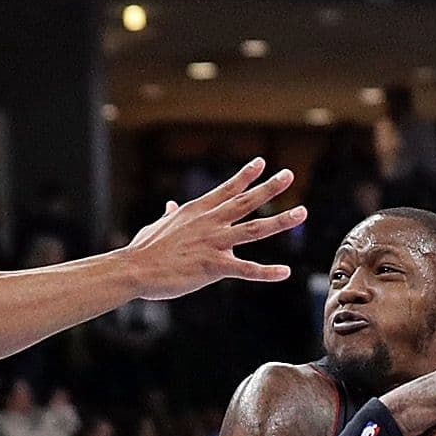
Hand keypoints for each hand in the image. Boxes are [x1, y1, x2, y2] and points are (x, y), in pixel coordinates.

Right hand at [121, 159, 305, 297]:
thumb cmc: (143, 251)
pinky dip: (266, 272)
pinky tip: (284, 272)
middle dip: (269, 188)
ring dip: (280, 221)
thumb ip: (169, 216)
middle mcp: (209, 222)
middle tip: (289, 175)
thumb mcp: (157, 227)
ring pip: (254, 230)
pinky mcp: (213, 266)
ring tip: (302, 213)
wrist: (134, 269)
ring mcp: (213, 242)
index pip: (226, 189)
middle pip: (246, 201)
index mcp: (196, 211)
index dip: (245, 176)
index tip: (261, 163)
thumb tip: (169, 206)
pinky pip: (246, 269)